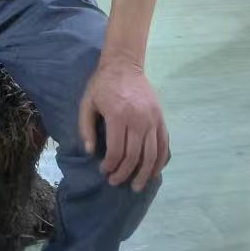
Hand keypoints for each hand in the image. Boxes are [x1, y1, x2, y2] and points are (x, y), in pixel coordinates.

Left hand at [79, 56, 169, 191]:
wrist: (124, 64)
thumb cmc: (103, 84)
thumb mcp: (87, 102)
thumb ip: (86, 127)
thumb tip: (90, 152)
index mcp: (118, 115)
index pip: (116, 151)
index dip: (110, 166)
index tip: (104, 171)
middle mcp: (138, 119)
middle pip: (134, 156)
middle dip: (125, 173)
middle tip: (116, 182)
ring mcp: (152, 119)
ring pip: (152, 154)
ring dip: (144, 174)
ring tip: (137, 186)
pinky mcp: (160, 118)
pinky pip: (163, 145)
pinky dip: (160, 161)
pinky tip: (153, 172)